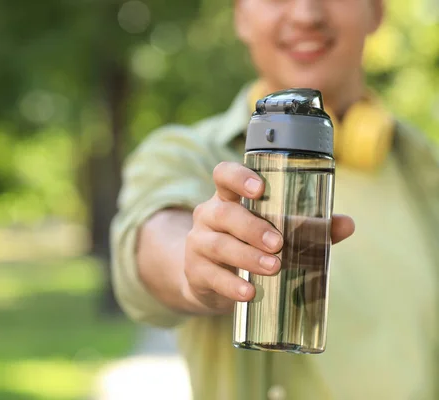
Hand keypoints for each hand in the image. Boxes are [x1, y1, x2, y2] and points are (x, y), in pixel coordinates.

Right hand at [181, 161, 354, 314]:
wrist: (208, 280)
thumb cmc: (245, 246)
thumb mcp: (270, 233)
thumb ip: (307, 228)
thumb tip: (346, 224)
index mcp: (228, 198)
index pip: (224, 175)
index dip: (238, 177)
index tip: (260, 188)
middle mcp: (208, 216)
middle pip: (224, 213)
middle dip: (252, 227)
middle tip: (278, 243)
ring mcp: (198, 243)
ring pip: (218, 245)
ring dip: (247, 256)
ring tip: (273, 268)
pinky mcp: (195, 272)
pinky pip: (212, 276)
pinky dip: (231, 285)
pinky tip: (249, 293)